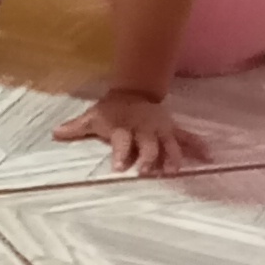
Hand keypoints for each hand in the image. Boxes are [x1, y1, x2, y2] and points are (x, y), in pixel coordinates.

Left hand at [51, 85, 204, 177]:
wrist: (133, 91)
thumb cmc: (111, 110)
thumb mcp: (93, 117)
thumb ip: (76, 127)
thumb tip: (54, 133)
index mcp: (124, 127)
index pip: (121, 141)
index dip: (119, 153)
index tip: (117, 168)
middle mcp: (144, 129)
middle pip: (148, 145)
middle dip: (147, 158)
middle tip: (145, 172)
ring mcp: (160, 130)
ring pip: (169, 144)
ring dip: (171, 157)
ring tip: (173, 171)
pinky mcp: (172, 130)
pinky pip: (188, 138)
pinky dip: (199, 147)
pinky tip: (210, 158)